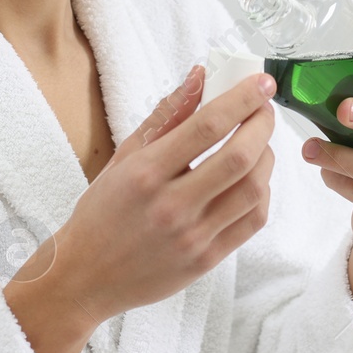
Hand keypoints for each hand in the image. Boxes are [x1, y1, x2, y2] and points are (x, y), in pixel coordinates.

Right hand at [17, 65, 277, 325]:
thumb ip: (167, 115)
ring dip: (267, 158)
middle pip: (239, 157)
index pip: (207, 126)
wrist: (85, 276)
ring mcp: (192, 236)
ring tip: (260, 144)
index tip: (261, 83)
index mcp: (146, 173)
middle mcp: (171, 205)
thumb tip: (201, 76)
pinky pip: (252, 222)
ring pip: (253, 190)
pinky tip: (254, 180)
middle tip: (264, 110)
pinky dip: (262, 194)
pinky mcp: (206, 260)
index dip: (241, 99)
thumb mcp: (125, 156)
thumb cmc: (102, 212)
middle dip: (263, 125)